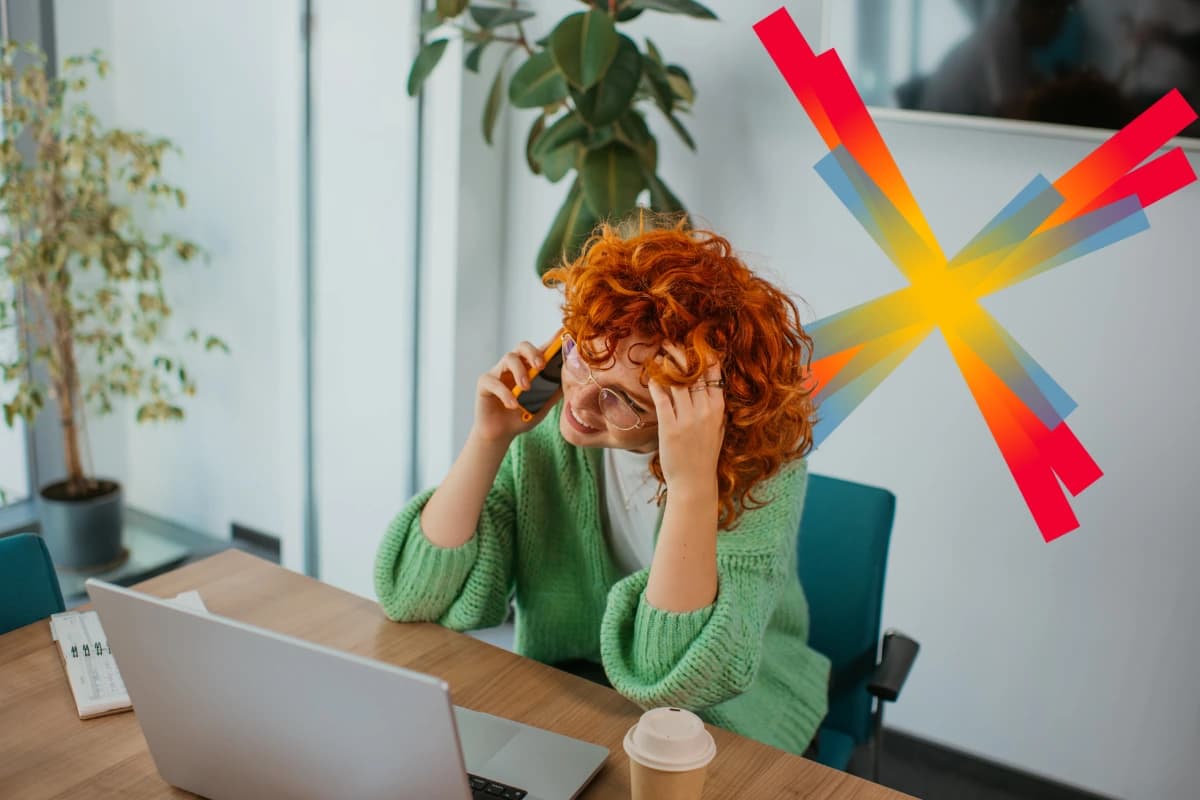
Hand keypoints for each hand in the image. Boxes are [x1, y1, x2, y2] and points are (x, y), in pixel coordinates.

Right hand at [471, 340, 561, 443]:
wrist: (500, 435)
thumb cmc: (521, 418)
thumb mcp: (542, 406)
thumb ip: (553, 393)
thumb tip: (571, 380)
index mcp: (529, 369)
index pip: (541, 350)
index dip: (552, 340)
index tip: (563, 332)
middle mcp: (513, 366)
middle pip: (522, 346)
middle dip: (533, 353)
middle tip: (540, 366)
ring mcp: (498, 372)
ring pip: (509, 358)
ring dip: (520, 372)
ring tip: (526, 388)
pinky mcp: (485, 383)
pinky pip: (495, 382)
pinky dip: (505, 393)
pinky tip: (513, 405)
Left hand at [648, 343, 724, 494]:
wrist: (694, 481)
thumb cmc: (705, 456)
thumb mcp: (718, 429)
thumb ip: (715, 408)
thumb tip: (711, 387)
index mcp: (718, 409)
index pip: (713, 375)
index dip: (704, 357)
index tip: (695, 345)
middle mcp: (704, 411)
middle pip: (694, 374)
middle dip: (682, 355)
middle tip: (670, 343)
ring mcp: (687, 418)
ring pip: (677, 383)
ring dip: (667, 366)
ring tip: (659, 356)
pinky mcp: (670, 426)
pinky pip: (662, 399)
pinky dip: (656, 385)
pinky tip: (651, 377)